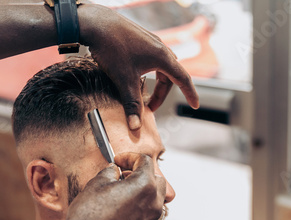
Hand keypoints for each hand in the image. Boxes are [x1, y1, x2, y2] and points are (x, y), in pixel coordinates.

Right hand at [52, 152, 165, 219]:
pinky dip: (139, 218)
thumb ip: (110, 172)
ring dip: (141, 198)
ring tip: (121, 200)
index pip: (145, 161)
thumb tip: (114, 170)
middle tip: (123, 178)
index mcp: (144, 185)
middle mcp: (154, 204)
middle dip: (142, 176)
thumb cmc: (88, 215)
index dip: (130, 157)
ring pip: (154, 204)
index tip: (119, 161)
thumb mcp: (96, 184)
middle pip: (156, 182)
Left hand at [78, 4, 199, 129]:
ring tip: (143, 95)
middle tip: (150, 108)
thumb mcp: (124, 80)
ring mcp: (151, 42)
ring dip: (156, 83)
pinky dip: (149, 73)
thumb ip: (132, 105)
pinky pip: (152, 59)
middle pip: (170, 76)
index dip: (190, 94)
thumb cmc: (112, 47)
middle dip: (162, 94)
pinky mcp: (141, 39)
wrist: (95, 23)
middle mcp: (160, 47)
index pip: (183, 79)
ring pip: (161, 67)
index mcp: (162, 57)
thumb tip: (136, 126)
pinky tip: (136, 76)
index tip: (195, 105)